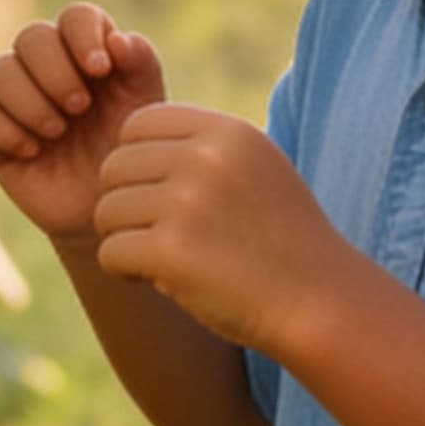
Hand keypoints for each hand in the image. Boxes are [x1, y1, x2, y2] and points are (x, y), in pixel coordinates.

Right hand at [0, 4, 167, 243]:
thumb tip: (116, 38)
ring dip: (29, 100)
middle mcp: (45, 69)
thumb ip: (142, 65)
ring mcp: (14, 99)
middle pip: (31, 37)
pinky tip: (32, 151)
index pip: (75, 17)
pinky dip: (3, 128)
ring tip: (58, 132)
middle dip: (54, 69)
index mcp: (85, 53)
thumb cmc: (130, 155)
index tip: (101, 69)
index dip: (83, 34)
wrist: (108, 209)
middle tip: (80, 106)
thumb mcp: (147, 110)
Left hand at [91, 104, 350, 344]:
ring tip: (161, 259)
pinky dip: (124, 272)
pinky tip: (156, 280)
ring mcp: (186, 203)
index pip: (138, 124)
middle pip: (114, 166)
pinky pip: (109, 253)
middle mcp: (204, 158)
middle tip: (156, 235)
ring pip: (105, 211)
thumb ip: (202, 146)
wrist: (319, 302)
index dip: (136, 161)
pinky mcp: (170, 252)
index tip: (159, 195)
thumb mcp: (255, 168)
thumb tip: (129, 136)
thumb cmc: (282, 240)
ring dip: (123, 239)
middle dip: (125, 203)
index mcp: (225, 132)